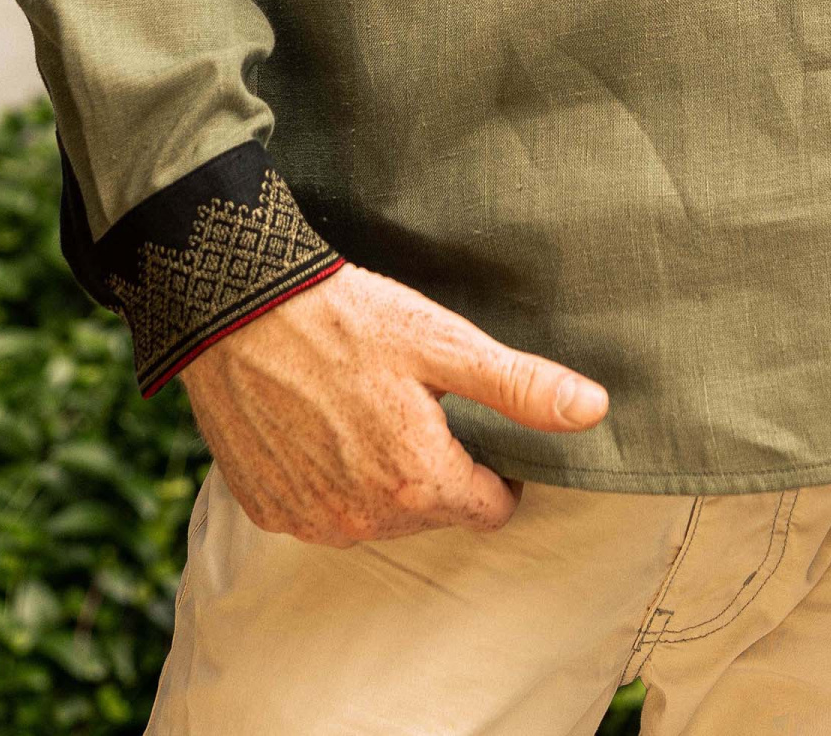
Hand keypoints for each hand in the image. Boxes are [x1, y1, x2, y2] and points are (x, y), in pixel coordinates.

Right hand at [178, 263, 607, 546]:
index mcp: (417, 485)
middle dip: (436, 466)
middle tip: (414, 398)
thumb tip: (593, 410)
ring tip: (366, 405)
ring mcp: (310, 522)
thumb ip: (519, 386)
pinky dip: (329, 477)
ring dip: (383, 476)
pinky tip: (321, 422)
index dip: (495, 463)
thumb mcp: (443, 341)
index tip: (473, 418)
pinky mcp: (267, 511)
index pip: (491, 508)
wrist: (237, 308)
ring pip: (377, 516)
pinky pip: (322, 510)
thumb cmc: (346, 317)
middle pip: (433, 512)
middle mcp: (363, 522)